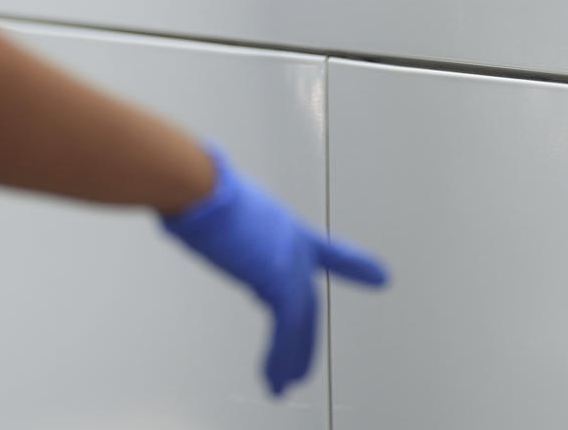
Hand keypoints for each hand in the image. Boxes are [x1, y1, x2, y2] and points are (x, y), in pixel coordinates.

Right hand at [161, 146, 387, 396]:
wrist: (197, 186)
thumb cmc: (196, 184)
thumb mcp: (215, 203)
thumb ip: (211, 218)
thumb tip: (188, 215)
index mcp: (282, 224)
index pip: (325, 250)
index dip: (353, 265)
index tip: (380, 276)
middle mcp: (292, 244)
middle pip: (307, 301)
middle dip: (304, 340)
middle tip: (301, 369)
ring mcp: (289, 262)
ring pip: (301, 322)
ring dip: (292, 357)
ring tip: (284, 384)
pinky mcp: (280, 281)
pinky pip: (287, 330)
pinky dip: (280, 357)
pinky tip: (274, 379)